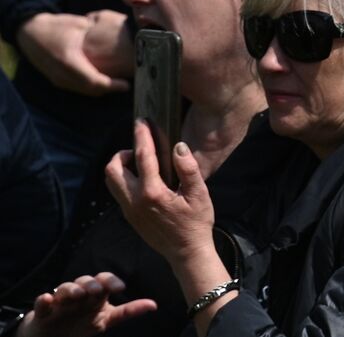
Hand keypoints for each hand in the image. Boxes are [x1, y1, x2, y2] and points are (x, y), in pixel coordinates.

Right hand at [16, 273, 155, 336]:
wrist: (53, 336)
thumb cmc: (82, 324)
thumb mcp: (106, 320)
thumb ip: (128, 311)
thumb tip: (154, 305)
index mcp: (94, 295)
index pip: (104, 280)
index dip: (111, 281)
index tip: (119, 288)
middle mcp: (78, 294)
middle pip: (85, 281)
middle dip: (91, 283)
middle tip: (96, 291)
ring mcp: (60, 302)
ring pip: (64, 288)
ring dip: (71, 289)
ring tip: (78, 294)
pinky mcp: (42, 313)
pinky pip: (42, 303)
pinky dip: (43, 300)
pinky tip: (47, 299)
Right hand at [17, 13, 130, 94]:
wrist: (30, 33)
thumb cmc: (57, 26)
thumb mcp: (80, 24)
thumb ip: (98, 32)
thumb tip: (120, 34)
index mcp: (69, 61)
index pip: (93, 80)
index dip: (111, 85)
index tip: (127, 85)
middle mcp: (62, 74)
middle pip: (90, 89)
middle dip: (110, 89)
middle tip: (127, 85)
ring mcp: (57, 79)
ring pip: (84, 91)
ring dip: (101, 90)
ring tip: (119, 84)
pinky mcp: (56, 80)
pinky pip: (77, 88)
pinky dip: (92, 87)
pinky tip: (104, 81)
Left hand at [106, 121, 214, 263]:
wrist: (186, 252)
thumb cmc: (196, 222)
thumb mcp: (199, 193)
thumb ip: (188, 168)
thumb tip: (178, 146)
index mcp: (153, 193)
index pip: (142, 157)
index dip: (141, 136)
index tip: (141, 122)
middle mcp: (135, 201)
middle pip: (113, 169)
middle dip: (122, 152)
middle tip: (139, 148)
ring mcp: (129, 210)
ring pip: (111, 181)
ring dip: (120, 167)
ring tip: (140, 162)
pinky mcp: (129, 217)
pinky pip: (119, 192)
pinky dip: (125, 179)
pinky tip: (143, 179)